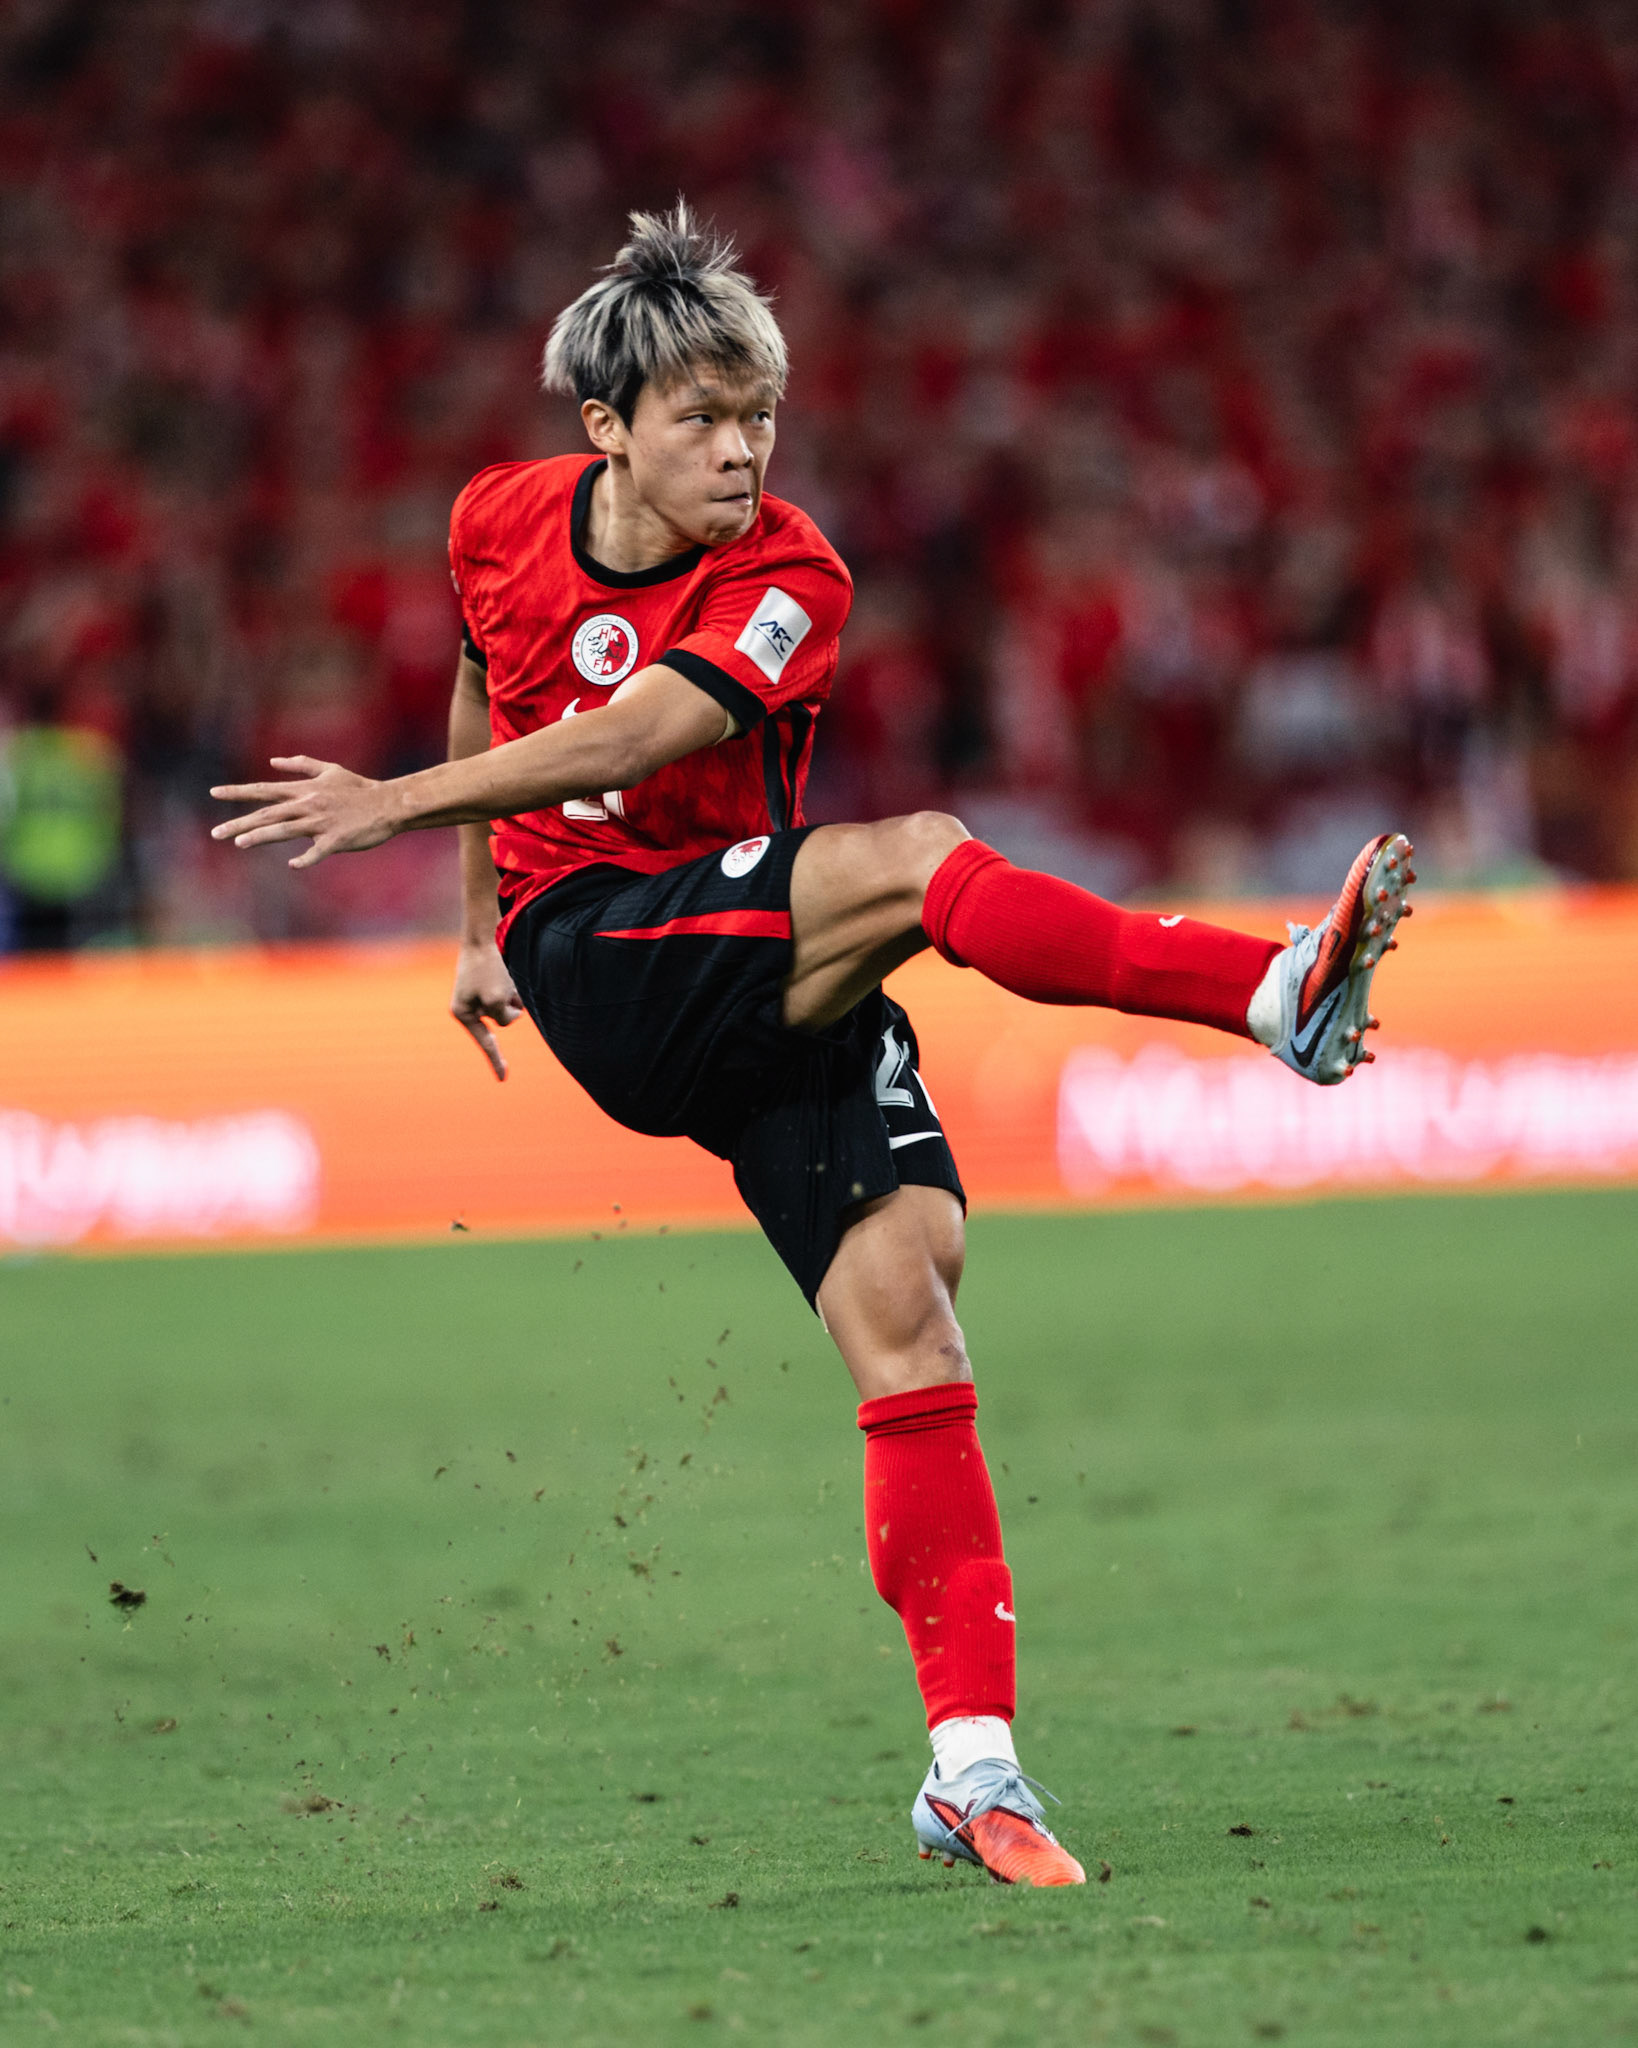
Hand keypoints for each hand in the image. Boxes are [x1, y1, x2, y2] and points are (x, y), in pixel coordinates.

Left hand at [209, 756, 397, 868]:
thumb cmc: (359, 788)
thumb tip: (272, 761)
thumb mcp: (330, 770)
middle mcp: (307, 805)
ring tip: (239, 843)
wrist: (388, 804)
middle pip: (267, 814)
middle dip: (239, 823)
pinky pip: (317, 851)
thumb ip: (301, 766)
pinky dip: (305, 859)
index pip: (263, 790)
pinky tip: (293, 865)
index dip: (238, 792)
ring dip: (261, 837)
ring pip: (285, 830)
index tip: (214, 793)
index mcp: (304, 791)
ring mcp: (321, 823)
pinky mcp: (336, 839)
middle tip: (215, 833)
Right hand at [451, 938, 522, 1080]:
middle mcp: (470, 1006)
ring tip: (504, 974)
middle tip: (502, 983)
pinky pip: (511, 992)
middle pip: (502, 1019)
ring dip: (514, 992)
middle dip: (509, 1004)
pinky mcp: (490, 981)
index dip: (496, 1060)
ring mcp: (479, 994)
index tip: (504, 1079)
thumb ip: (504, 1017)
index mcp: (463, 1013)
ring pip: (509, 1005)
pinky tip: (507, 969)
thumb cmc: (488, 967)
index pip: (486, 1041)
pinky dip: (515, 984)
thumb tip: (511, 1014)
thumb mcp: (497, 1000)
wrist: (483, 932)